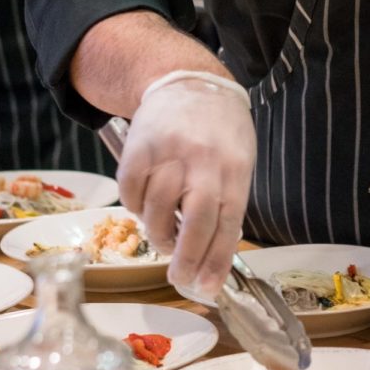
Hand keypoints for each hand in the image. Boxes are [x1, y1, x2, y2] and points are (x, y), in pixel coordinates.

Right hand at [117, 73, 255, 303]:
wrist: (188, 81)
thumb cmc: (220, 131)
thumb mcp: (239, 161)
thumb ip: (228, 202)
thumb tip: (213, 258)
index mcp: (235, 168)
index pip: (228, 223)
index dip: (216, 260)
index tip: (207, 287)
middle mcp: (204, 160)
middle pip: (196, 220)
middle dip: (186, 258)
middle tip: (179, 279)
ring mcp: (169, 152)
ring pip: (158, 210)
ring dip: (158, 234)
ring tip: (164, 239)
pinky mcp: (139, 147)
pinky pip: (131, 192)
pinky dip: (136, 209)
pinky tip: (146, 208)